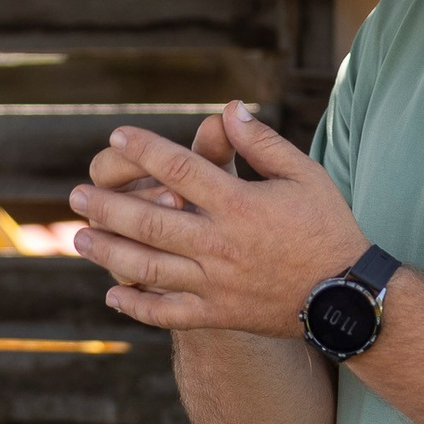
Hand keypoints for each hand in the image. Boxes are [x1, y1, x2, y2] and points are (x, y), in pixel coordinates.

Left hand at [70, 102, 369, 334]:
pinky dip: (137, 306)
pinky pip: (168, 313)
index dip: (145, 150)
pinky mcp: (217, 315)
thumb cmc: (327, 226)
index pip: (180, 169)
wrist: (347, 297)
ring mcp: (215, 284)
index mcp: (239, 205)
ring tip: (80, 239)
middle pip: (149, 221)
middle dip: (107, 205)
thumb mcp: (304, 174)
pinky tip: (112, 294)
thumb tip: (227, 108)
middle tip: (76, 195)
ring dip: (108, 253)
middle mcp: (220, 244)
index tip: (117, 136)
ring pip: (148, 268)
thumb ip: (262, 142)